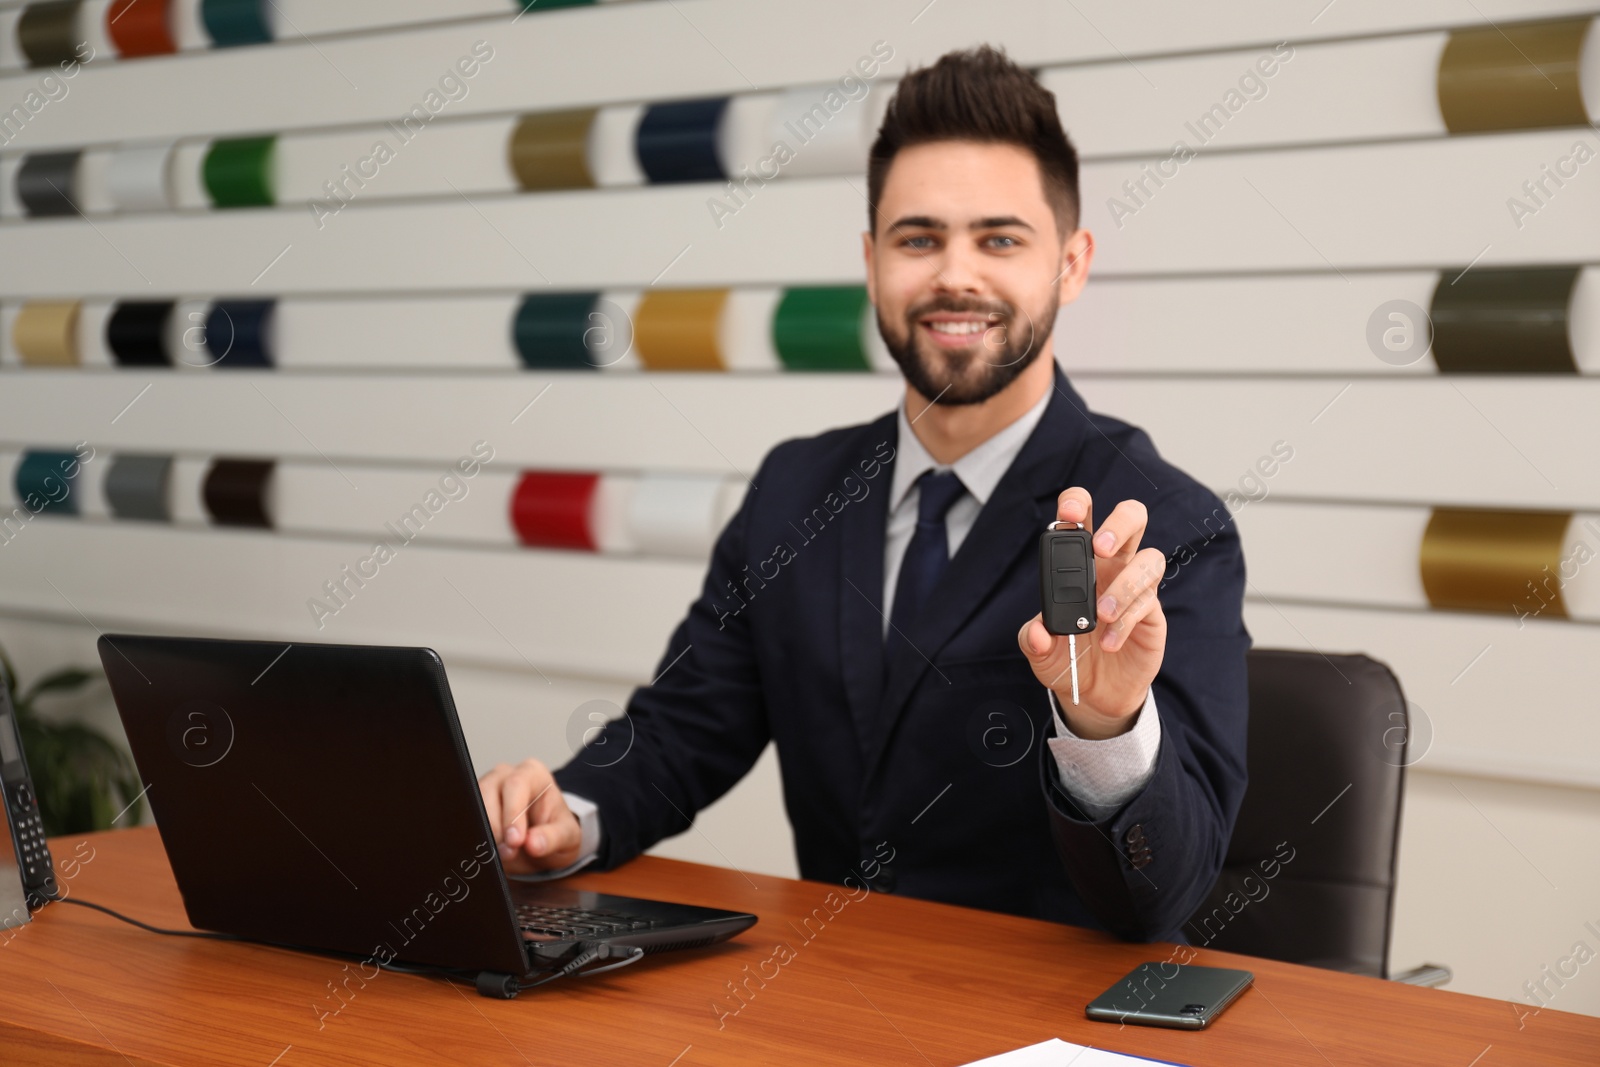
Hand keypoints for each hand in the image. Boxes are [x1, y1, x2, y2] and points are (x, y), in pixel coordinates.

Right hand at [477, 758, 582, 873]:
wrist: (544, 840)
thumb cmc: (555, 831)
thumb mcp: (567, 837)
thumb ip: (552, 838)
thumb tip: (533, 843)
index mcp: (533, 774)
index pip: (516, 785)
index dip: (512, 814)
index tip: (515, 841)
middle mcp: (506, 776)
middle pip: (488, 792)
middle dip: (496, 828)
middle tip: (508, 853)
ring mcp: (486, 789)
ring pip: (473, 805)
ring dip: (484, 834)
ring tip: (501, 855)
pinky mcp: (475, 806)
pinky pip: (467, 819)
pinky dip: (475, 837)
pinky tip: (487, 851)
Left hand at [1017, 488, 1166, 739]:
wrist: (1095, 692)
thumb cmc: (1067, 657)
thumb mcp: (1040, 651)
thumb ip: (1032, 639)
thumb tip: (1037, 632)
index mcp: (1079, 559)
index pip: (1083, 515)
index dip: (1078, 503)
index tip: (1070, 514)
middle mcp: (1111, 564)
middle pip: (1133, 517)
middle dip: (1119, 524)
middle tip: (1099, 549)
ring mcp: (1136, 585)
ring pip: (1151, 558)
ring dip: (1125, 584)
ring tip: (1102, 613)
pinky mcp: (1152, 612)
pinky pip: (1147, 602)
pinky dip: (1126, 621)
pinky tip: (1108, 641)